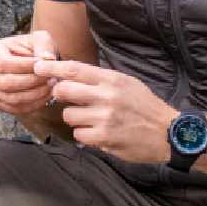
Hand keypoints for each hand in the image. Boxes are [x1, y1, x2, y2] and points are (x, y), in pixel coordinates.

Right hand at [0, 30, 58, 115]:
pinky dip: (33, 104)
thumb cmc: (36, 48)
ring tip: (51, 87)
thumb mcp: (41, 39)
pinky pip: (15, 109)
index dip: (25, 67)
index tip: (44, 66)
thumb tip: (47, 59)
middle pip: (5, 83)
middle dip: (31, 82)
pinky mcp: (1, 103)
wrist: (35, 62)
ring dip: (34, 95)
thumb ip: (44, 47)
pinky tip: (46, 96)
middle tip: (51, 79)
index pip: (4, 64)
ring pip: (11, 98)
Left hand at [33, 58, 176, 161]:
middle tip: (69, 99)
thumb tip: (71, 76)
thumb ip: (101, 80)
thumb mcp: (127, 84)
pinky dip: (85, 135)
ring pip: (69, 115)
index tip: (38, 67)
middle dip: (60, 95)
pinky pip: (79, 135)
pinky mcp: (104, 137)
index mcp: (112, 79)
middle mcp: (107, 96)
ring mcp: (104, 117)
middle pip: (64, 90)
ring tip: (92, 120)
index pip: (75, 69)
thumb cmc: (145, 107)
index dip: (52, 68)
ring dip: (76, 119)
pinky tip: (99, 134)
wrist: (168, 133)